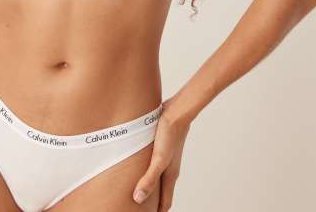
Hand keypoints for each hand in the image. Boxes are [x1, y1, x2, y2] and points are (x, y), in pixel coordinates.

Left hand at [132, 96, 190, 210]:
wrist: (177, 112)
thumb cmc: (169, 135)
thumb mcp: (158, 159)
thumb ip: (149, 179)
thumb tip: (138, 199)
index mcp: (170, 176)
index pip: (165, 202)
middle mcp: (169, 169)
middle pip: (162, 192)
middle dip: (154, 202)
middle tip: (142, 209)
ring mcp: (166, 158)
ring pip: (158, 177)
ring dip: (151, 186)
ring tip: (139, 190)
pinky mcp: (161, 147)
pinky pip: (155, 164)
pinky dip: (148, 171)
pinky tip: (139, 165)